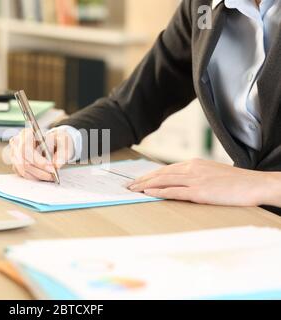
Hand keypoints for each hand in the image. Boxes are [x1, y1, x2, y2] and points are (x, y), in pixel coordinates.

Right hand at [9, 128, 74, 181]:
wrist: (53, 143)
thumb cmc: (56, 141)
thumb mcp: (63, 143)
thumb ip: (62, 153)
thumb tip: (57, 165)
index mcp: (27, 133)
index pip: (27, 148)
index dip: (38, 160)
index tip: (52, 168)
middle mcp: (17, 143)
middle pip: (24, 161)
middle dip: (39, 171)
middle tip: (52, 175)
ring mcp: (14, 154)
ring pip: (23, 169)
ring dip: (38, 175)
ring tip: (50, 176)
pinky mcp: (15, 163)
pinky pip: (23, 174)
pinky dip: (34, 177)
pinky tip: (44, 175)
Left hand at [127, 159, 280, 206]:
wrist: (254, 184)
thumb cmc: (235, 182)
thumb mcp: (211, 174)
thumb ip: (195, 176)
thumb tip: (181, 182)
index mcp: (194, 164)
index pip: (165, 169)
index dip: (149, 175)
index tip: (137, 180)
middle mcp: (191, 169)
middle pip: (160, 174)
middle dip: (142, 180)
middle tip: (127, 185)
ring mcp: (195, 180)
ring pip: (163, 181)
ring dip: (145, 185)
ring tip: (132, 190)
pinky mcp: (200, 191)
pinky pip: (175, 191)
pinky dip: (159, 192)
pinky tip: (148, 193)